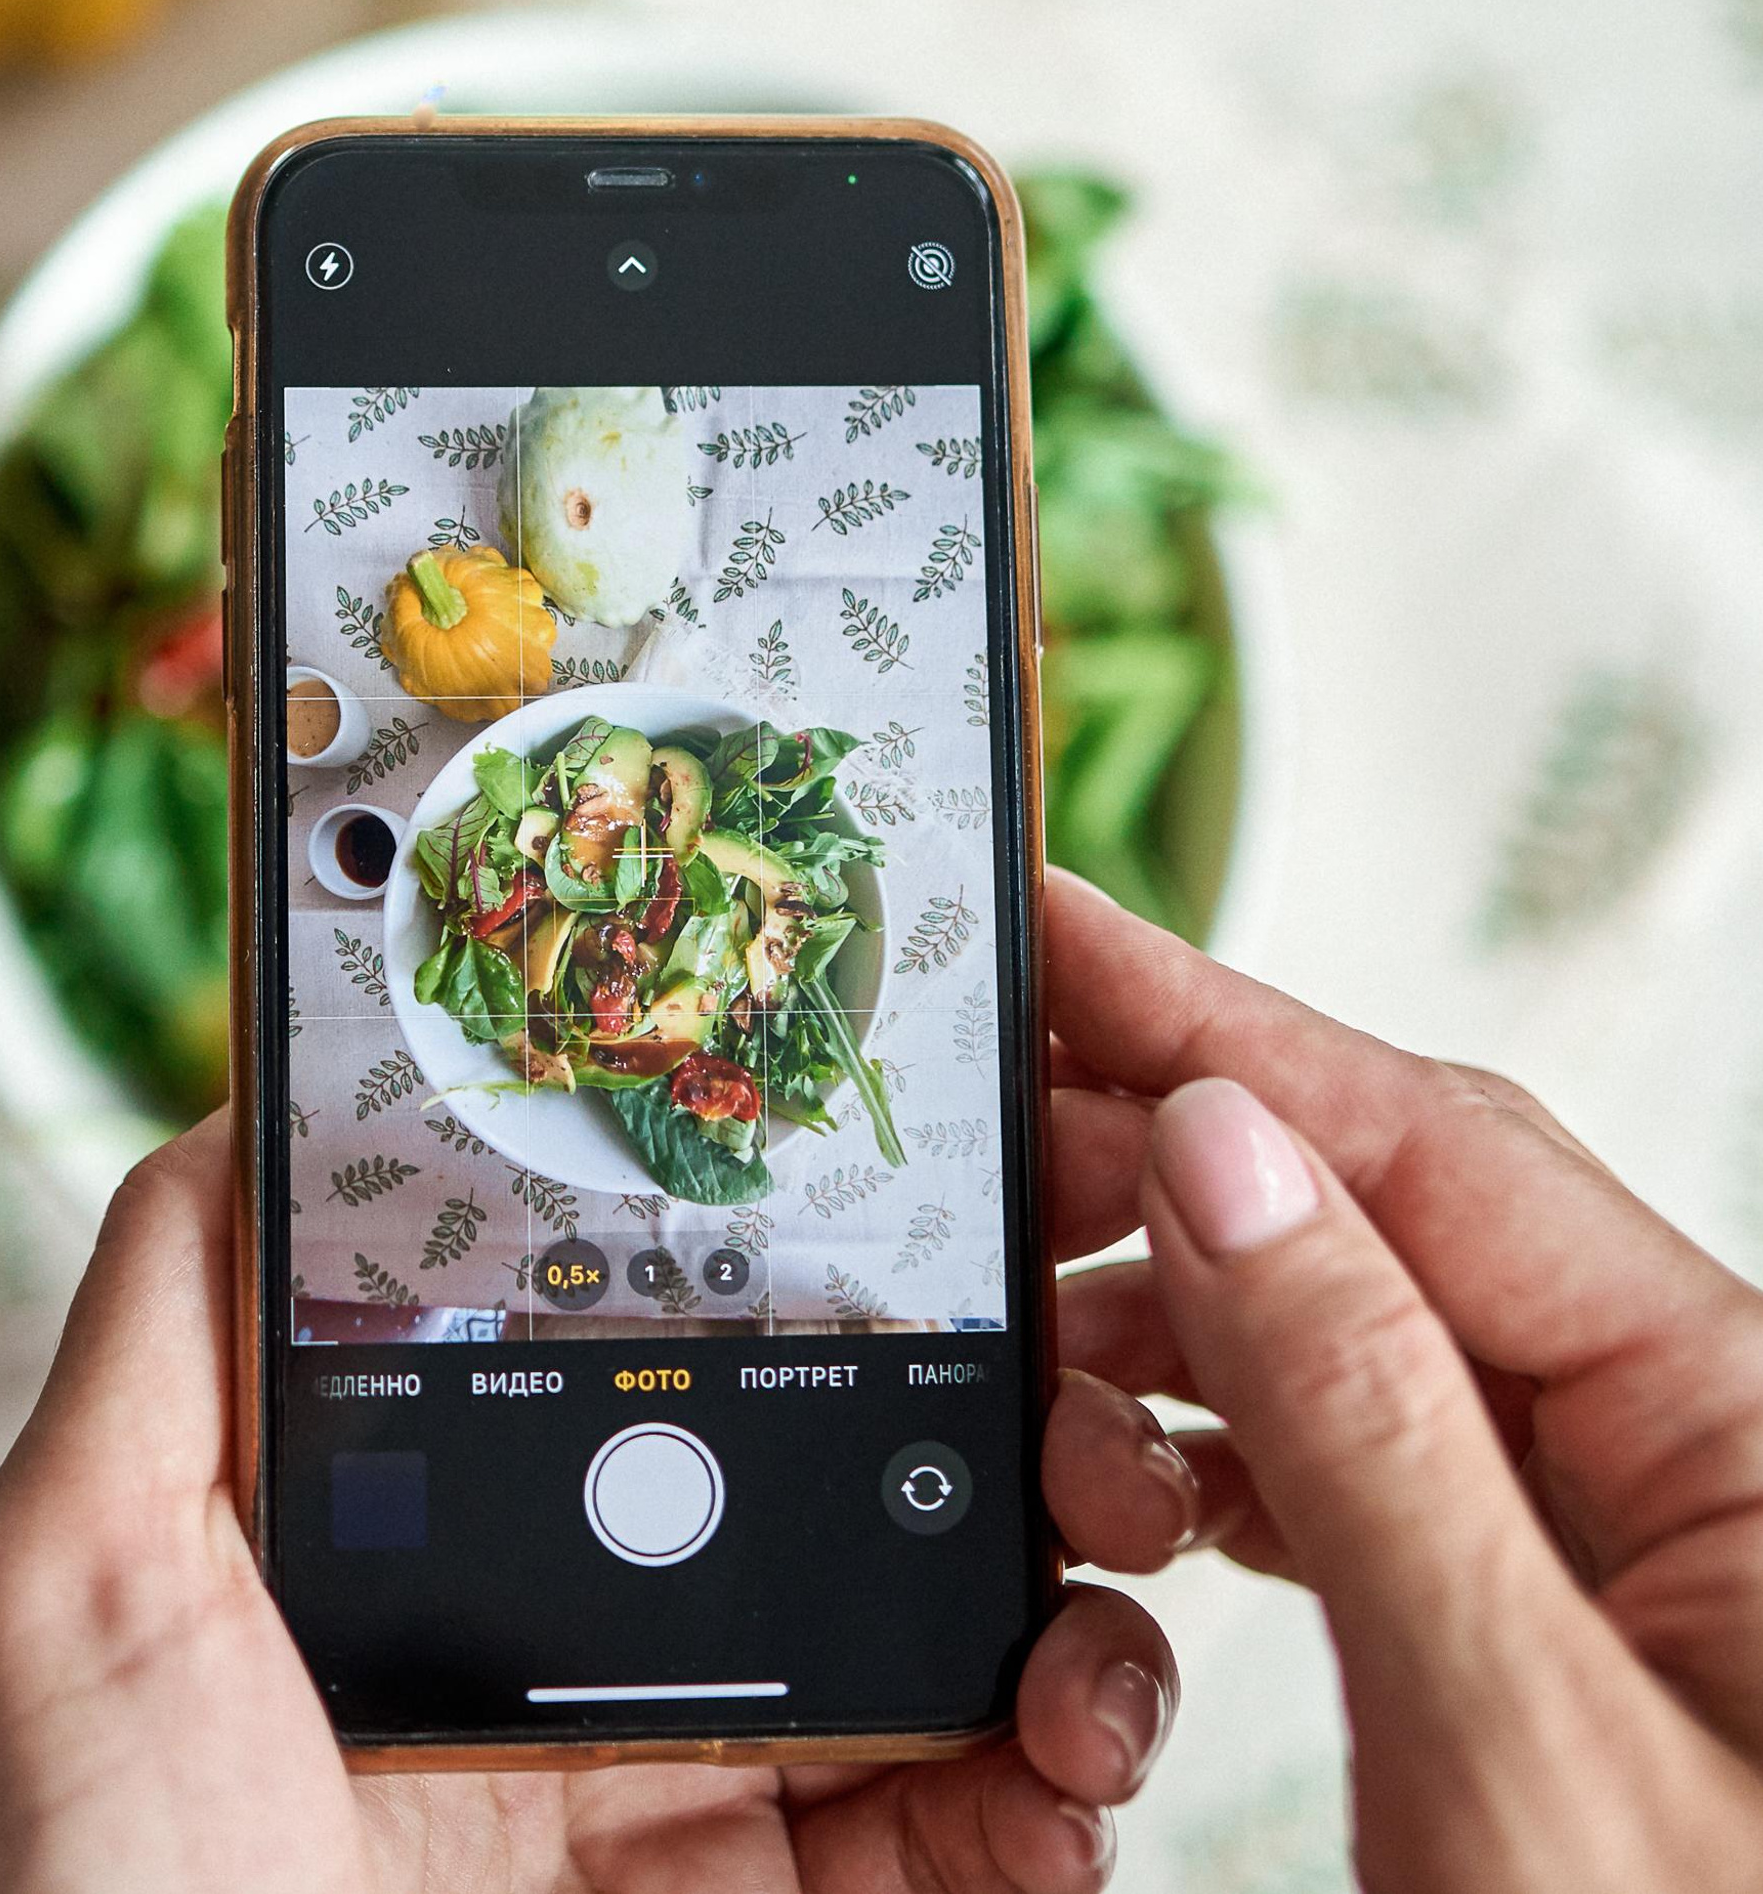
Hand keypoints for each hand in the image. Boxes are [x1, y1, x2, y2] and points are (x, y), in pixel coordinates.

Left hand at [0, 1109, 1190, 1893]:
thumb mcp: (82, 1584)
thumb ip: (164, 1319)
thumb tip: (260, 1097)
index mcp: (448, 1554)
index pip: (646, 1369)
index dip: (780, 1275)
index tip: (902, 1195)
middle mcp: (589, 1672)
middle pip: (823, 1493)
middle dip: (975, 1412)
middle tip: (1064, 1378)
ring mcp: (705, 1816)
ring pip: (940, 1649)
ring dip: (1056, 1581)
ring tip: (1098, 1545)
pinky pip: (980, 1838)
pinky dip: (1065, 1780)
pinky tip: (1067, 1743)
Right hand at [1046, 869, 1762, 1891]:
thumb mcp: (1517, 1740)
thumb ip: (1365, 1419)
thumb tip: (1223, 1148)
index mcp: (1749, 1424)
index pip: (1440, 1145)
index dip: (1223, 1020)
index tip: (1055, 929)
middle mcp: (1700, 1443)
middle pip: (1403, 1211)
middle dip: (1182, 1164)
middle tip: (983, 1138)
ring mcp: (1632, 1534)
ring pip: (1376, 1333)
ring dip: (1193, 1323)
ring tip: (1039, 1337)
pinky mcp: (1561, 1620)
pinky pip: (1381, 1460)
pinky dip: (1239, 1449)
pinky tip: (1143, 1468)